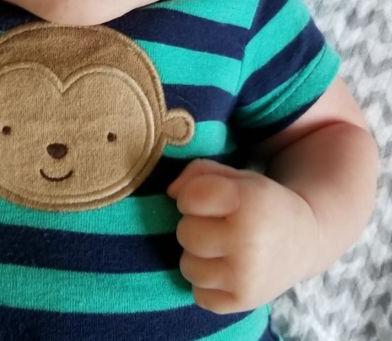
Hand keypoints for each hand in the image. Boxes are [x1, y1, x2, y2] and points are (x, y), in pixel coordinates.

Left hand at [167, 159, 318, 313]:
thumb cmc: (260, 202)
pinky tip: (226, 269)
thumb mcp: (236, 177)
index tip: (209, 199)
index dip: (193, 195)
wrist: (304, 239)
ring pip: (187, 266)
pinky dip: (207, 283)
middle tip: (218, 225)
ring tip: (222, 248)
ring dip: (198, 256)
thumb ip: (198, 173)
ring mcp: (245, 276)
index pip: (190, 198)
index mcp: (248, 202)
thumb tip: (170, 193)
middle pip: (185, 233)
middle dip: (195, 225)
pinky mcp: (243, 302)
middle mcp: (248, 241)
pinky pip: (198, 295)